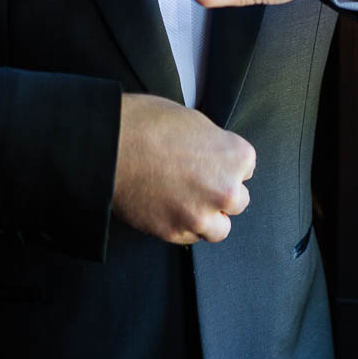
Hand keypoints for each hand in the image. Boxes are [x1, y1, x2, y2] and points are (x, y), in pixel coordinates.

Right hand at [113, 93, 254, 243]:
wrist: (111, 144)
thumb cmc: (148, 123)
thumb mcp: (194, 121)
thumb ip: (214, 145)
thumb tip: (214, 156)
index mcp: (235, 156)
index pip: (247, 170)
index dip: (225, 166)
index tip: (210, 163)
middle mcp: (224, 189)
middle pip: (238, 201)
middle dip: (220, 193)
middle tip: (197, 182)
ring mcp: (200, 214)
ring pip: (219, 228)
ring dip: (207, 217)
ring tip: (185, 201)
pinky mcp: (174, 232)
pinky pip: (189, 237)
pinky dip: (182, 226)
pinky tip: (167, 207)